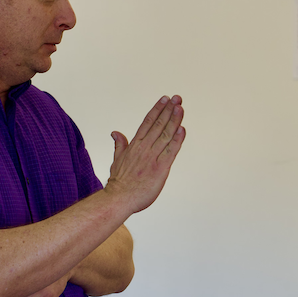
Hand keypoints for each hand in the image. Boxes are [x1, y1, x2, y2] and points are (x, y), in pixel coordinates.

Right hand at [106, 95, 185, 214]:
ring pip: (165, 135)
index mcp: (135, 145)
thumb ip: (120, 144)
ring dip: (174, 120)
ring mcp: (152, 157)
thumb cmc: (119, 182)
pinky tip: (182, 129)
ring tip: (180, 107)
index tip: (165, 99)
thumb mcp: (117, 159)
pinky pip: (171, 152)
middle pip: (158, 125)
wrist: (119, 199)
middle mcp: (144, 148)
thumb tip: (115, 132)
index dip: (157, 109)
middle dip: (169, 110)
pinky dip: (177, 140)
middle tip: (177, 98)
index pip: (147, 122)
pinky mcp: (160, 168)